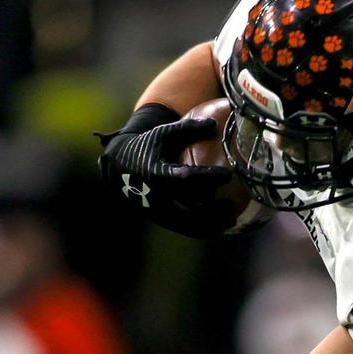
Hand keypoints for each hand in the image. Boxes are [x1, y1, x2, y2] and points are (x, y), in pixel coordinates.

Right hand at [98, 103, 235, 237]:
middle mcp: (158, 197)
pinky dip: (205, 231)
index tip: (228, 174)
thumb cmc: (147, 147)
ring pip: (190, 225)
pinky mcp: (162, 221)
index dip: (208, 177)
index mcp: (157, 173)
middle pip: (190, 210)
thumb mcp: (163, 134)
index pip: (186, 178)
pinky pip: (186, 230)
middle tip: (233, 205)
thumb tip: (214, 123)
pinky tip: (222, 226)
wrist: (119, 169)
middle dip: (214, 211)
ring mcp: (159, 212)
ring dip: (212, 225)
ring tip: (232, 219)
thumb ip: (187, 128)